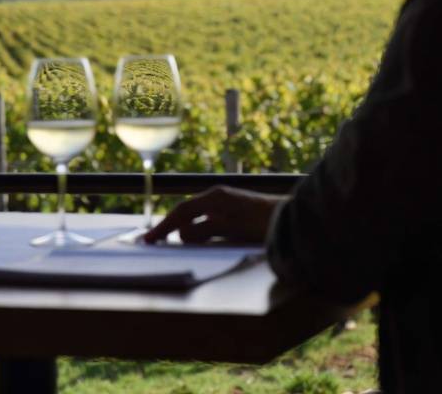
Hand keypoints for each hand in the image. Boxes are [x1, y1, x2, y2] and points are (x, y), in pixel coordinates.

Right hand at [143, 186, 285, 244]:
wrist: (293, 219)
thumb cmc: (264, 223)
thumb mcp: (231, 227)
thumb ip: (205, 229)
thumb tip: (182, 234)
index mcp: (215, 197)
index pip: (182, 212)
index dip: (164, 226)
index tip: (149, 240)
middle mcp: (218, 198)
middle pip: (186, 213)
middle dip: (170, 227)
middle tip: (153, 243)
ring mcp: (226, 206)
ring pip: (197, 219)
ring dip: (184, 231)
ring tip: (169, 244)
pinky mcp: (233, 216)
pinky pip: (208, 224)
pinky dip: (198, 232)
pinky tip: (196, 242)